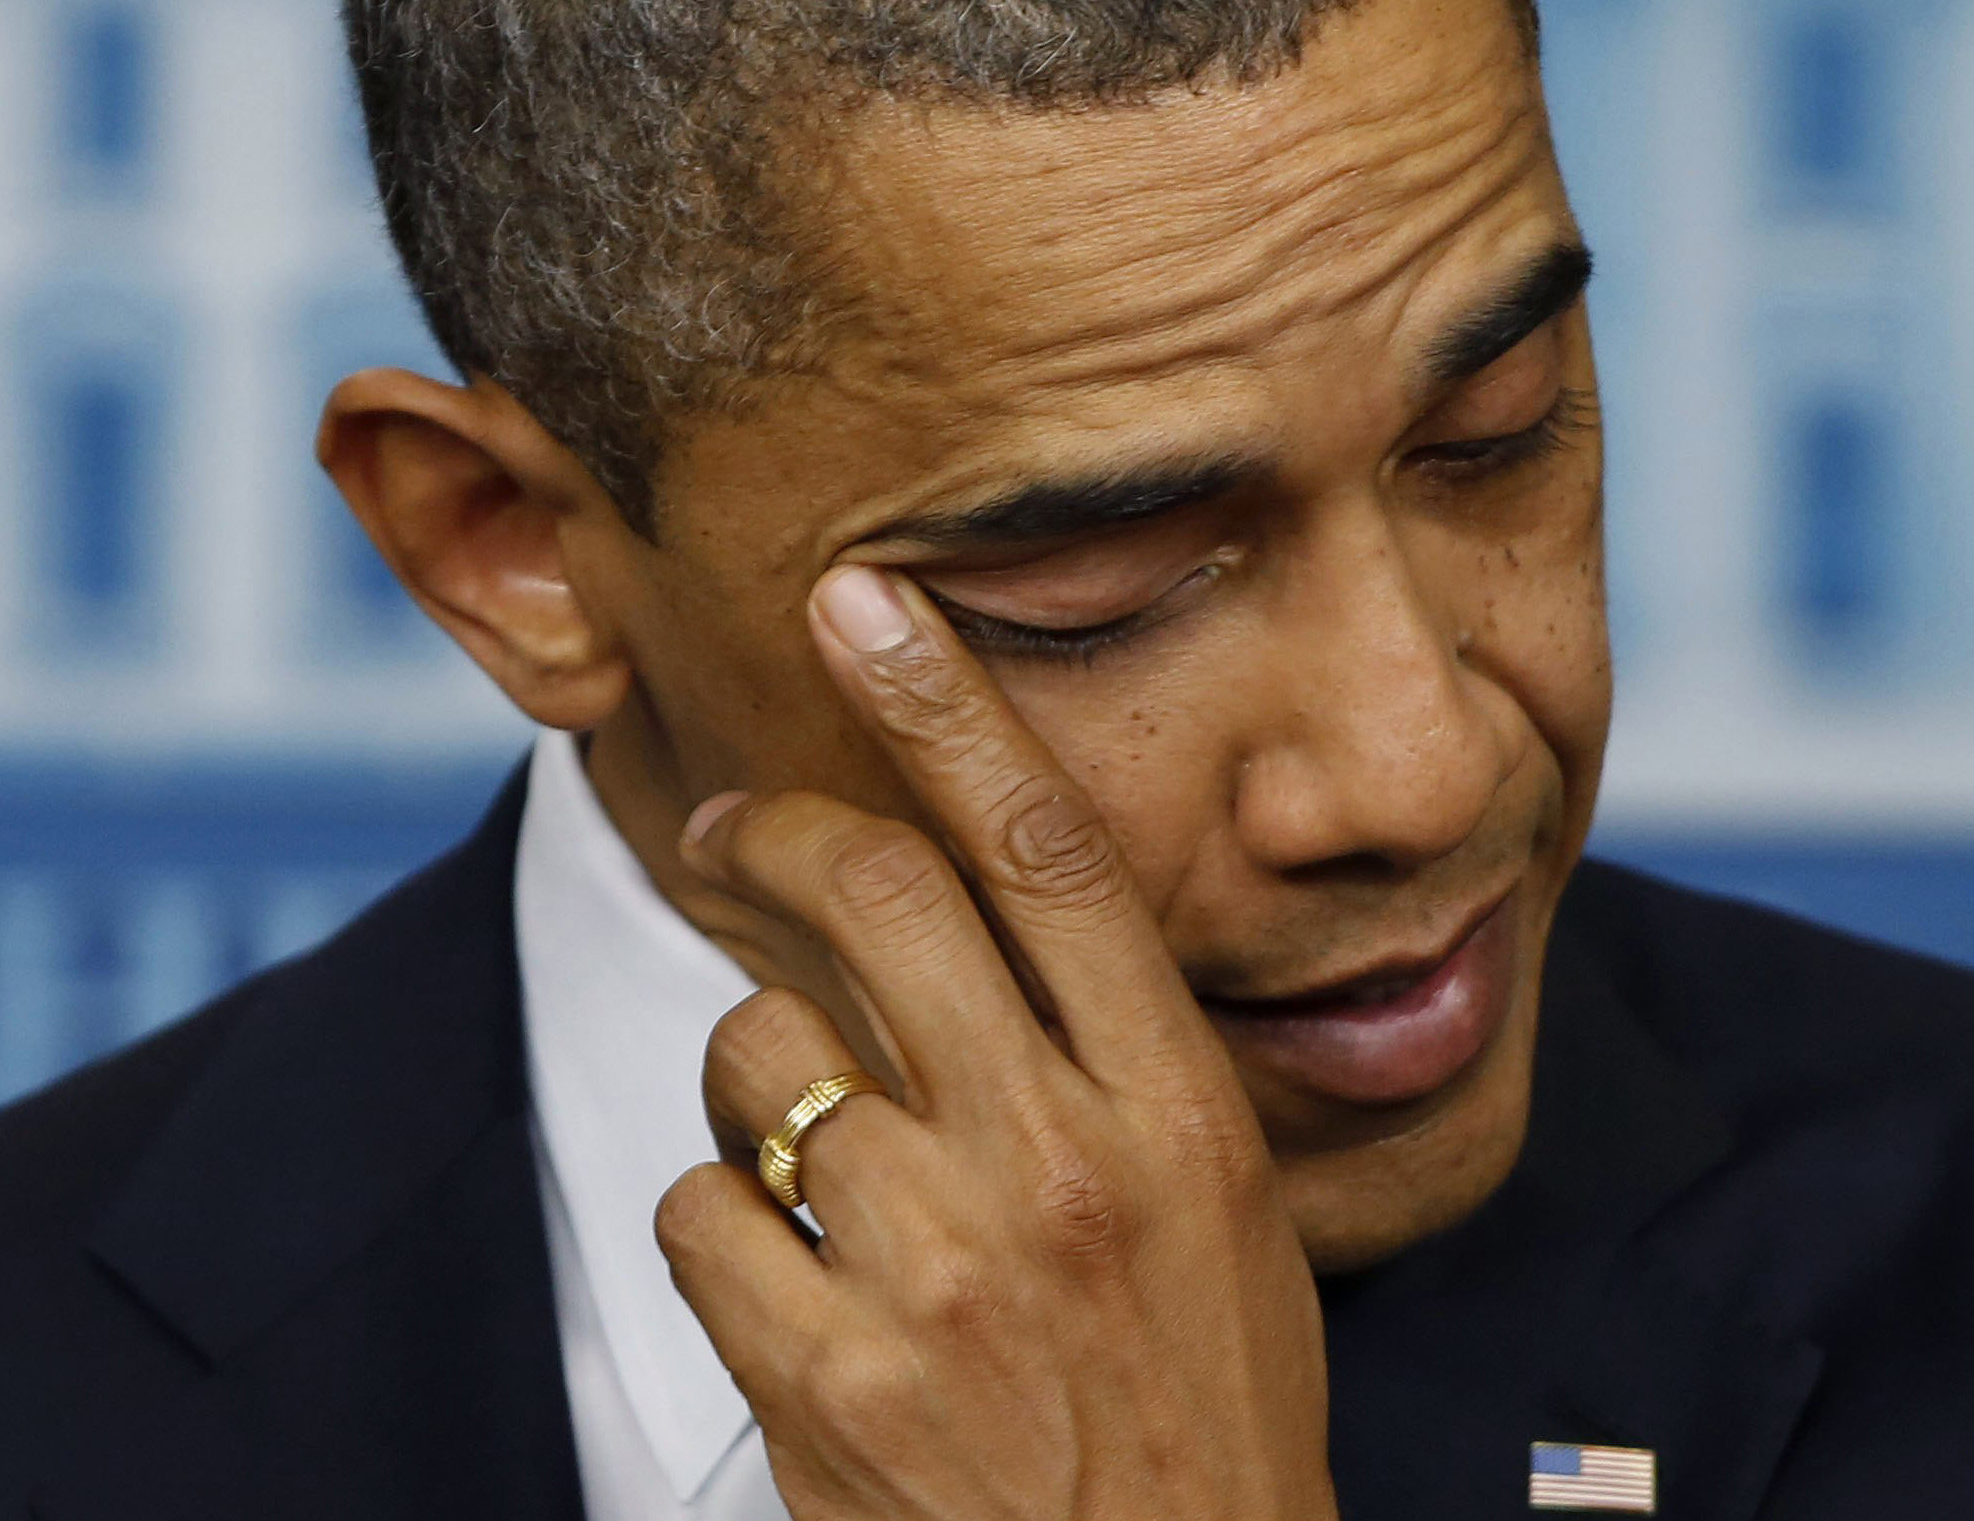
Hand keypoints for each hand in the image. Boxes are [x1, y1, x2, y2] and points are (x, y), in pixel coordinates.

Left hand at [654, 565, 1336, 1520]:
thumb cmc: (1208, 1412)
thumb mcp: (1230, 1219)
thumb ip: (1130, 1070)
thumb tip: (996, 934)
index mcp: (1178, 1114)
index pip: (1053, 852)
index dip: (948, 705)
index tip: (871, 604)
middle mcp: (1060, 1166)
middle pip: (883, 900)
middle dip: (782, 833)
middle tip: (736, 829)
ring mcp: (937, 1272)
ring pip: (762, 1053)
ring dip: (756, 1068)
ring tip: (802, 1140)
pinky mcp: (828, 1379)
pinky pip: (700, 1208)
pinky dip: (720, 1214)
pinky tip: (783, 1271)